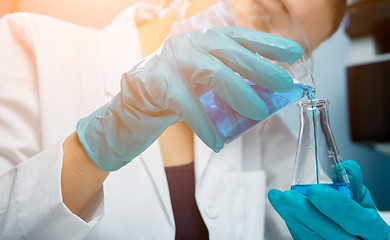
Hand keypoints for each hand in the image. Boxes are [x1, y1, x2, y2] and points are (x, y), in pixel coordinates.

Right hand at [76, 27, 302, 170]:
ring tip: (258, 112)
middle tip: (284, 84)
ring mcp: (174, 59)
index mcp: (207, 40)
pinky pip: (187, 104)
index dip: (269, 44)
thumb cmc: (180, 89)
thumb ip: (232, 81)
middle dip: (261, 68)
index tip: (295, 54)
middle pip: (232, 53)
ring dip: (238, 93)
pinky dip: (204, 124)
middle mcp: (192, 43)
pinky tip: (216, 142)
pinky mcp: (159, 81)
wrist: (138, 99)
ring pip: (213, 73)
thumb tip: (268, 96)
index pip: (242, 37)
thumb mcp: (208, 80)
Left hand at [268, 160, 389, 239]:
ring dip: (291, 217)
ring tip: (277, 198)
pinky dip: (293, 224)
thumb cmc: (362, 225)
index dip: (334, 206)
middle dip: (305, 213)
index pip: (356, 220)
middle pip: (329, 233)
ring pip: (312, 238)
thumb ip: (354, 185)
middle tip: (287, 196)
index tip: (314, 190)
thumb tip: (344, 166)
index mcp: (375, 233)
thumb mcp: (364, 205)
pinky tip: (283, 210)